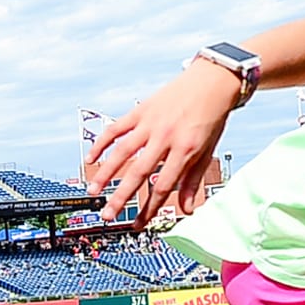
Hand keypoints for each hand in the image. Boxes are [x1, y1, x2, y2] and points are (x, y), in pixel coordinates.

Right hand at [84, 63, 240, 223]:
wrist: (213, 80)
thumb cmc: (212, 116)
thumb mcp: (207, 150)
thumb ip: (193, 180)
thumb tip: (187, 210)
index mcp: (185, 150)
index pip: (162, 185)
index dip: (149, 208)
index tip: (138, 224)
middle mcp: (165, 137)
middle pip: (139, 172)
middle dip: (121, 197)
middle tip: (108, 215)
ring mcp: (150, 123)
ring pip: (122, 151)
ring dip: (106, 173)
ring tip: (93, 191)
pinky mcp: (141, 110)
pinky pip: (116, 128)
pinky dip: (102, 142)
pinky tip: (91, 158)